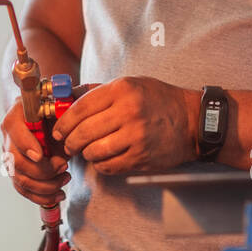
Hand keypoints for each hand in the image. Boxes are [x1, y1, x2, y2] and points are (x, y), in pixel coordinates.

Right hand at [0, 98, 70, 206]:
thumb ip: (59, 117)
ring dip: (46, 186)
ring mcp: (10, 158)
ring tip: (65, 178)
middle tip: (64, 167)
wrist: (45, 119)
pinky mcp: (16, 173)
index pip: (14, 132)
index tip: (40, 156)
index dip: (26, 145)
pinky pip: (24, 190)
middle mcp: (8, 139)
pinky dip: (42, 197)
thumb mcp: (56, 108)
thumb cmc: (52, 113)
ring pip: (21, 180)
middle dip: (43, 170)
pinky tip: (58, 194)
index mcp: (15, 117)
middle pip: (17, 162)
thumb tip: (64, 135)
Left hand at [53, 76, 198, 174]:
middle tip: (68, 144)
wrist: (193, 121)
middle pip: (83, 132)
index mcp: (122, 90)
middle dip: (69, 141)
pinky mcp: (141, 157)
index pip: (81, 108)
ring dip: (86, 153)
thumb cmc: (158, 100)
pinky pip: (109, 165)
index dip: (64, 121)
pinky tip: (104, 157)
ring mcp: (136, 136)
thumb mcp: (131, 84)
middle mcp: (128, 112)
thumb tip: (66, 99)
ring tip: (88, 150)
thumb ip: (99, 92)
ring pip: (93, 151)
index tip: (58, 129)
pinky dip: (101, 164)